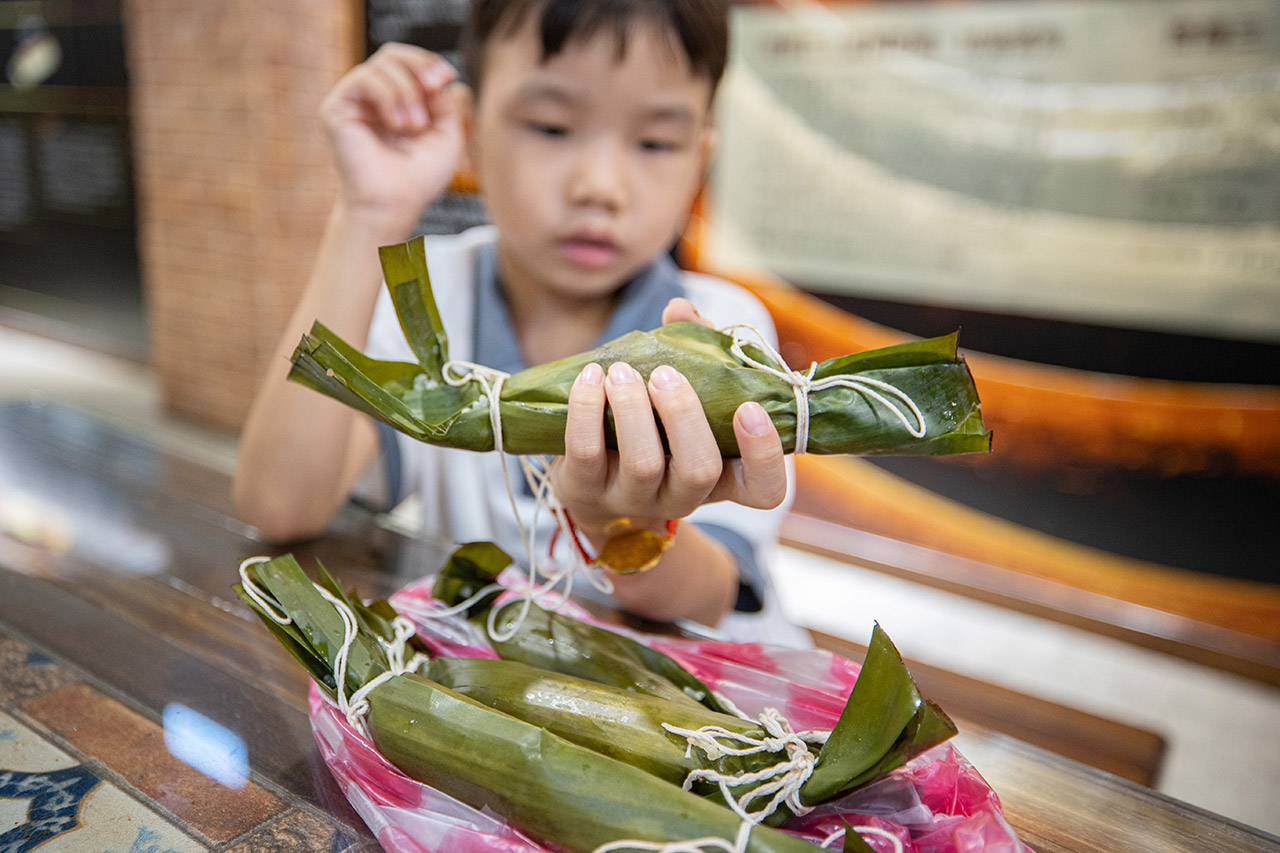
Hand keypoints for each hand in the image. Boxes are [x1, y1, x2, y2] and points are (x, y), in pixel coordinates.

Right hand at [321, 43, 464, 229]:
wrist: (393, 205)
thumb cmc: (418, 178)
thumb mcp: (446, 135)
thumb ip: (445, 102)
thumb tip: (438, 77)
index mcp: (395, 102)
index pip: (407, 63)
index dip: (427, 62)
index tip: (446, 77)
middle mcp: (371, 99)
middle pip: (392, 54)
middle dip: (419, 66)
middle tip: (434, 86)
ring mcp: (352, 102)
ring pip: (381, 65)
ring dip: (406, 91)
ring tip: (414, 126)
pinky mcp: (336, 108)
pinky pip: (364, 79)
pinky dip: (388, 97)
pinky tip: (398, 124)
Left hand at [550, 300, 787, 539]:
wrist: (591, 481)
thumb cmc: (651, 430)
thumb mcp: (680, 399)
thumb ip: (692, 351)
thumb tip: (680, 309)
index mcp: (721, 478)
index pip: (764, 490)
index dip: (764, 455)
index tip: (749, 408)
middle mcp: (682, 496)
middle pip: (700, 470)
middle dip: (684, 414)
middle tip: (666, 374)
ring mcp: (633, 500)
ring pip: (643, 464)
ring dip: (633, 408)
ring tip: (621, 372)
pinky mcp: (586, 490)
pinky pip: (586, 452)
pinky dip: (587, 408)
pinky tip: (590, 377)